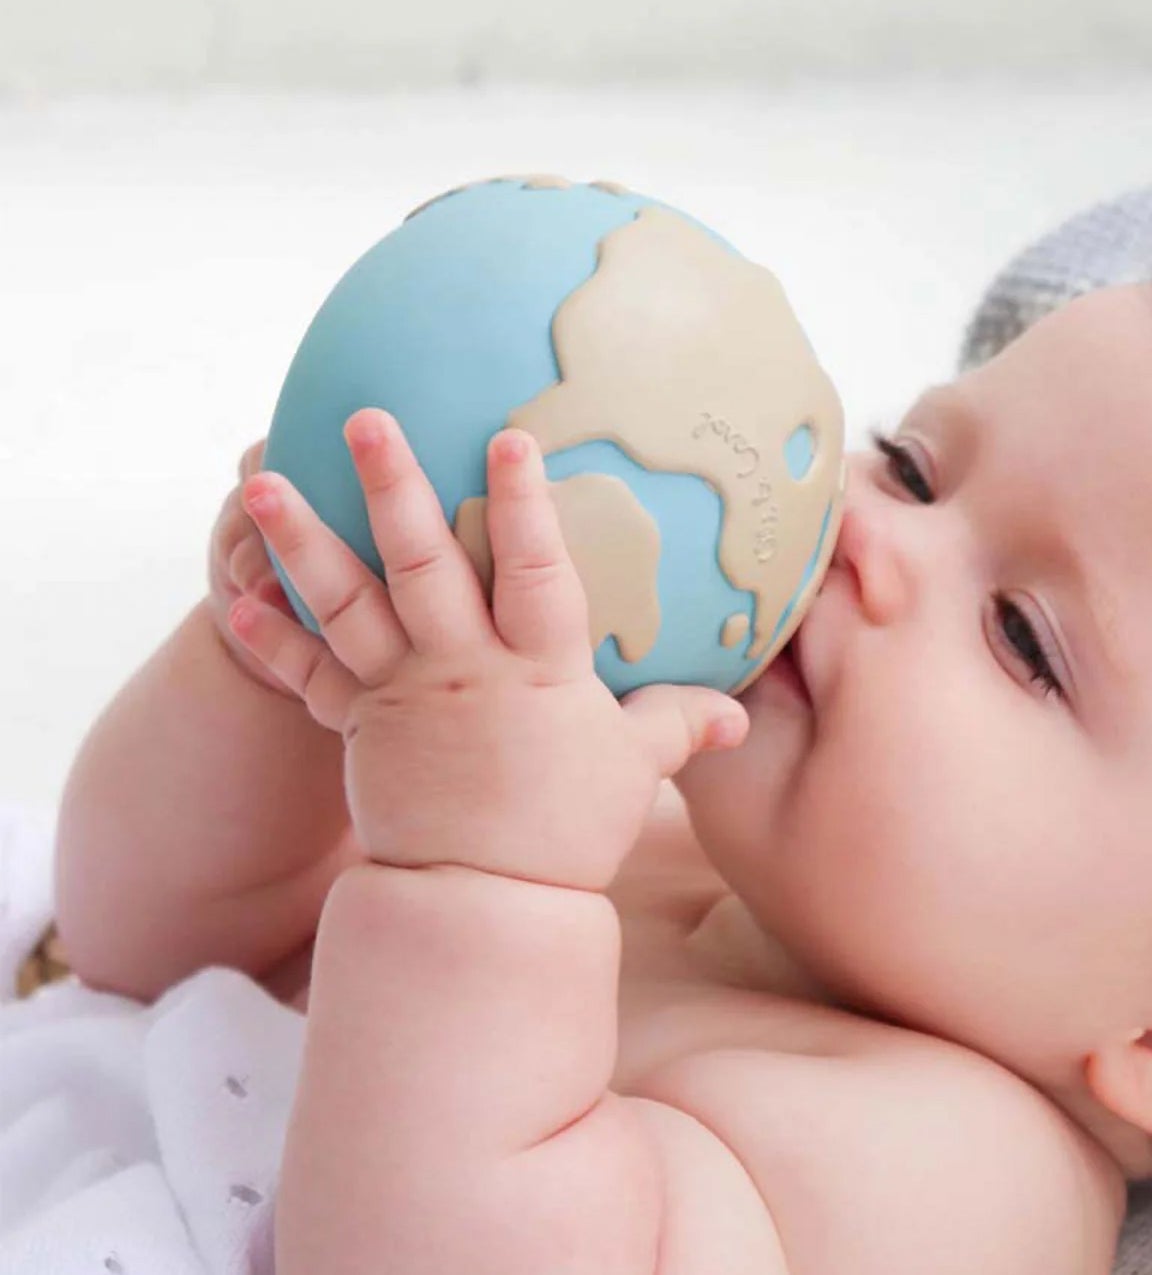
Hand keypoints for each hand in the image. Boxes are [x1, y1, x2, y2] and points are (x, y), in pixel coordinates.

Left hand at [225, 410, 749, 886]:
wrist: (481, 905)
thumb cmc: (566, 830)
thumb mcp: (634, 769)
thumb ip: (679, 723)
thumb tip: (740, 713)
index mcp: (533, 667)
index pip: (531, 567)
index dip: (521, 501)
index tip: (507, 436)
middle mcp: (457, 666)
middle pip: (419, 562)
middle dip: (391, 484)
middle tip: (364, 419)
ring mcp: (397, 692)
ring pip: (344, 602)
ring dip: (301, 539)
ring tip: (261, 481)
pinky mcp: (356, 725)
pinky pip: (306, 675)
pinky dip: (272, 636)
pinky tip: (237, 592)